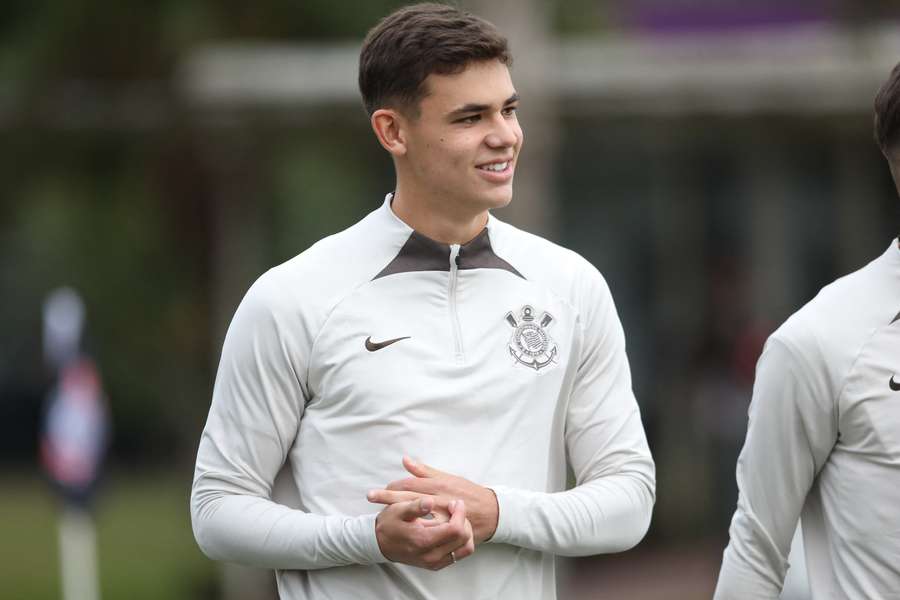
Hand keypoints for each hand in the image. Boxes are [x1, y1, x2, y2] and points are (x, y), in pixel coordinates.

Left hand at [368, 456, 498, 543]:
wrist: (489, 511)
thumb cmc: (466, 491)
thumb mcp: (447, 477)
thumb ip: (425, 471)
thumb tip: (405, 460)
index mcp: (436, 484)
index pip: (409, 482)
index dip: (394, 485)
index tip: (382, 488)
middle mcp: (437, 497)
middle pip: (408, 496)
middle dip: (388, 497)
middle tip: (369, 496)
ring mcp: (441, 514)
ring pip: (416, 513)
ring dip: (398, 513)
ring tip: (380, 518)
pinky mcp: (445, 527)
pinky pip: (429, 528)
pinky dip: (416, 528)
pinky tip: (404, 530)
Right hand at [374, 496, 474, 570]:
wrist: (379, 543)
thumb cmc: (389, 524)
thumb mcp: (398, 510)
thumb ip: (415, 506)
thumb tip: (430, 501)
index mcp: (423, 541)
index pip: (455, 529)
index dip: (459, 513)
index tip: (454, 502)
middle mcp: (431, 556)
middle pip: (464, 538)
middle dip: (463, 520)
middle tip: (455, 508)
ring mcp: (435, 563)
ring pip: (465, 548)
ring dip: (465, 531)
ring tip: (454, 518)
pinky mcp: (436, 565)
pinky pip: (459, 554)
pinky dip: (461, 540)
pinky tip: (451, 528)